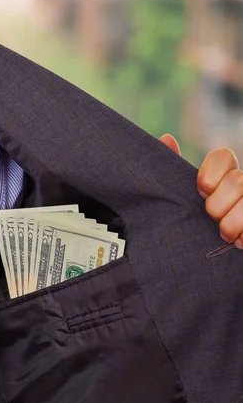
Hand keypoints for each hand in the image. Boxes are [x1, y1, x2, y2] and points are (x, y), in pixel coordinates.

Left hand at [160, 134, 242, 248]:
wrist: (201, 264)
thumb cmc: (192, 228)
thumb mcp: (181, 201)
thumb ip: (174, 173)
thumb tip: (167, 138)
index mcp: (223, 176)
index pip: (223, 156)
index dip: (211, 174)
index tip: (200, 191)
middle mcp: (241, 185)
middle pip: (237, 180)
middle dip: (219, 204)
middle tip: (211, 218)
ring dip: (233, 223)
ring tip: (225, 235)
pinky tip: (239, 241)